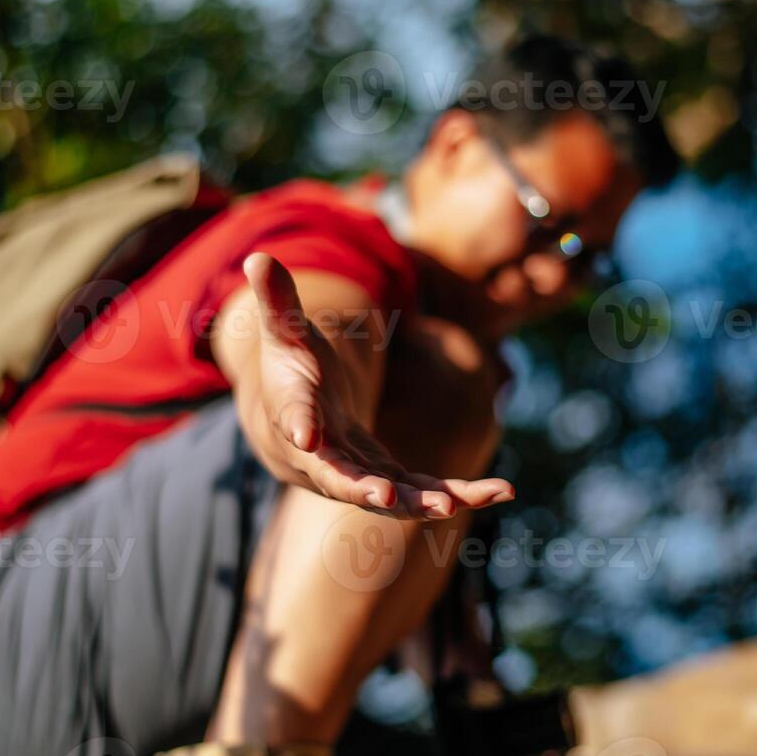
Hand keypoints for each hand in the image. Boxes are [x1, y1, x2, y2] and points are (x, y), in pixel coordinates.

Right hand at [236, 252, 514, 518]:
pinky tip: (499, 491)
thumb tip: (257, 256)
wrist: (296, 421)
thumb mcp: (285, 331)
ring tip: (470, 498)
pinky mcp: (388, 479)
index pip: (294, 418)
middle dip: (367, 487)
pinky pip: (424, 491)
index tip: (306, 436)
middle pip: (343, 477)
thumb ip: (278, 301)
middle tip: (390, 497)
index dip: (299, 425)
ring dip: (430, 499)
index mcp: (296, 412)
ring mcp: (358, 473)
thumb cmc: (291, 368)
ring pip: (393, 494)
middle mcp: (324, 456)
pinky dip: (459, 493)